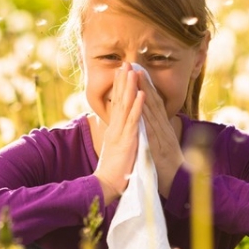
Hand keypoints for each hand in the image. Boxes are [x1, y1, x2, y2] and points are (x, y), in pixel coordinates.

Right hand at [93, 63, 144, 203]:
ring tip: (133, 71)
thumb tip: (119, 127)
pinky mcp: (127, 140)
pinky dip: (138, 106)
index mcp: (114, 128)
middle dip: (123, 81)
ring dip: (130, 87)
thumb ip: (117, 135)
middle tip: (125, 63)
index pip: (116, 103)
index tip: (122, 72)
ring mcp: (121, 132)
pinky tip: (141, 94)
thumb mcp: (115, 148)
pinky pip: (134, 120)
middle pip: (119, 99)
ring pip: (126, 105)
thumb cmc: (113, 170)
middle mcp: (115, 127)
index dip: (119, 87)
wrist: (106, 185)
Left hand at [137, 71, 184, 197]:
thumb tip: (153, 123)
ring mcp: (162, 136)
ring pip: (152, 110)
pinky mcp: (158, 146)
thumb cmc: (169, 167)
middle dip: (144, 82)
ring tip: (136, 76)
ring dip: (144, 92)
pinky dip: (146, 114)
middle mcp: (163, 128)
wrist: (180, 185)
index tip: (138, 71)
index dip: (146, 87)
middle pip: (153, 101)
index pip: (153, 103)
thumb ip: (158, 133)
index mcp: (163, 128)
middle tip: (135, 65)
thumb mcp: (163, 146)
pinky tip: (140, 103)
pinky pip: (151, 128)